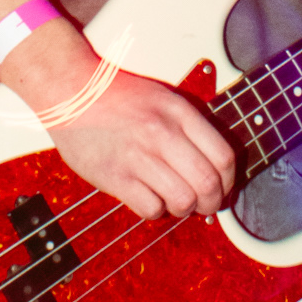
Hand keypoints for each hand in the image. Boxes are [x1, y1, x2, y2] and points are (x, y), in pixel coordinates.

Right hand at [47, 67, 236, 221]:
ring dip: (184, 208)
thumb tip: (215, 167)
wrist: (71, 91)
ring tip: (176, 201)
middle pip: (207, 183)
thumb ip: (189, 126)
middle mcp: (162, 133)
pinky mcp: (115, 176)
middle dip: (212, 202)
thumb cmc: (117, 95)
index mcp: (178, 112)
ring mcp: (138, 156)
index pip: (223, 156)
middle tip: (205, 205)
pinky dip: (155, 210)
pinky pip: (151, 208)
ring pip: (183, 200)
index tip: (223, 187)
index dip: (230, 181)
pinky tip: (149, 197)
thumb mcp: (163, 98)